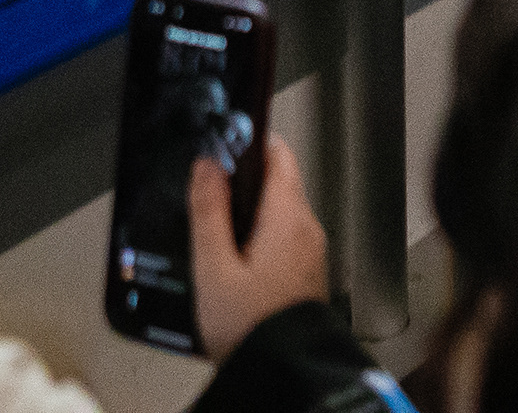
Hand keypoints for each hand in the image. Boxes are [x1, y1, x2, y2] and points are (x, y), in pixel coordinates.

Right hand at [188, 133, 329, 364]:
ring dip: (248, 214)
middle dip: (242, 182)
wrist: (284, 376)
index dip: (248, 141)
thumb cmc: (252, 329)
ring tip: (213, 233)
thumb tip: (207, 165)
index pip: (278, 152)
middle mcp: (307, 230)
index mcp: (289, 218)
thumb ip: (209, 211)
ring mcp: (310, 255)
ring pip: (278, 214)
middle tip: (207, 191)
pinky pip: (282, 241)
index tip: (224, 141)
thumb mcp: (214, 267)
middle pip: (276, 182)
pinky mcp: (305, 277)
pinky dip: (258, 240)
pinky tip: (233, 264)